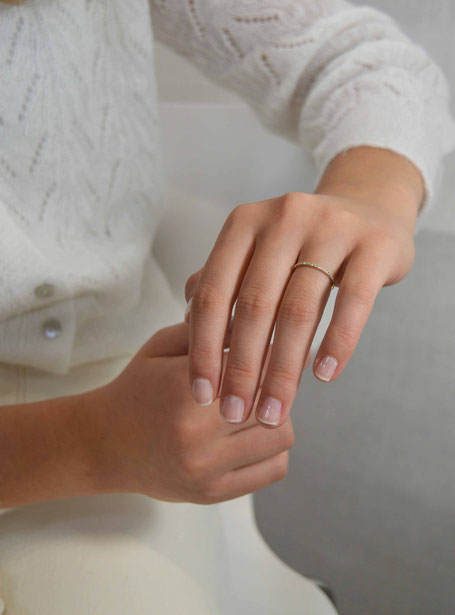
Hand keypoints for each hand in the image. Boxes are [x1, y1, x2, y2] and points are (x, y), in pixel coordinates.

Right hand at [88, 322, 309, 504]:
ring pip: (282, 436)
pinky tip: (252, 438)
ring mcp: (206, 469)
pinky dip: (273, 451)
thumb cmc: (139, 388)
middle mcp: (195, 434)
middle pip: (274, 401)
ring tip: (255, 410)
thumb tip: (254, 324)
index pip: (256, 366)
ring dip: (277, 419)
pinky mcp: (215, 493)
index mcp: (184, 391)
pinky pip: (274, 469)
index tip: (263, 352)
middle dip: (272, 387)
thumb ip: (206, 330)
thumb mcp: (162, 347)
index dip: (266, 355)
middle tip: (260, 381)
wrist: (105, 444)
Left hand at [184, 159, 419, 428]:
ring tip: (274, 412)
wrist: (369, 211)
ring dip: (284, 370)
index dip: (204, 348)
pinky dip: (336, 342)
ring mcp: (331, 227)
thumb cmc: (302, 245)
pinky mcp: (374, 245)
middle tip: (236, 414)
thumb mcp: (257, 253)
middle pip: (255, 305)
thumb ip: (222, 283)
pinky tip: (323, 376)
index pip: (214, 293)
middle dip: (242, 369)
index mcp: (244, 223)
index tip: (203, 395)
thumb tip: (188, 329)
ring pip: (300, 309)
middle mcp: (283, 218)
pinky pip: (353, 301)